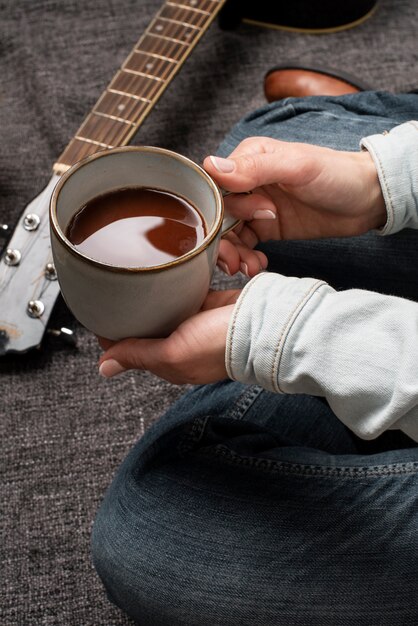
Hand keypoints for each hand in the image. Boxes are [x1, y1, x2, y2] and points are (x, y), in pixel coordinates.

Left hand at [98, 290, 240, 383]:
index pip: (130, 350)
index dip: (111, 335)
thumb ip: (138, 355)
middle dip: (128, 314)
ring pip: (160, 310)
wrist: (261, 324)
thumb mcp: (173, 355)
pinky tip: (158, 277)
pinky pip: (181, 295)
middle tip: (109, 293)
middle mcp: (177, 344)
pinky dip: (170, 289)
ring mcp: (191, 324)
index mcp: (167, 362)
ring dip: (147, 299)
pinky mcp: (204, 304)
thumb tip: (104, 367)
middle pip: (143, 329)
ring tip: (128, 282)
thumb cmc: (220, 346)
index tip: (98, 315)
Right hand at [203, 137, 385, 276]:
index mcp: (249, 159)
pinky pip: (246, 245)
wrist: (368, 200)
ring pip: (230, 234)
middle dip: (224, 241)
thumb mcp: (297, 168)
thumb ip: (255, 168)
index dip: (219, 211)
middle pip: (219, 215)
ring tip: (248, 268)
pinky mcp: (268, 228)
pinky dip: (247, 258)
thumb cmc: (336, 174)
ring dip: (234, 254)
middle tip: (235, 262)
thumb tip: (211, 167)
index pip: (215, 186)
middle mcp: (248, 182)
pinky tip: (257, 266)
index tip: (243, 224)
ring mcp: (257, 207)